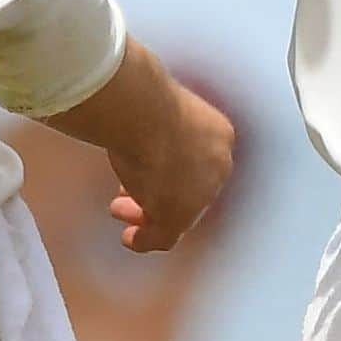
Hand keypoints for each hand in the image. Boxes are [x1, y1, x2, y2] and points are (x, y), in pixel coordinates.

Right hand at [63, 45, 238, 253]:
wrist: (143, 113)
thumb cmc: (144, 99)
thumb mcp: (160, 108)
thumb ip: (159, 123)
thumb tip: (138, 120)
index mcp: (219, 136)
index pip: (198, 162)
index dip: (172, 169)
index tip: (146, 169)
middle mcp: (217, 166)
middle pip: (188, 189)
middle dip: (157, 191)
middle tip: (128, 194)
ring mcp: (201, 194)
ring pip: (177, 213)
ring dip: (147, 214)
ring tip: (121, 210)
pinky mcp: (180, 215)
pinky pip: (166, 236)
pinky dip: (147, 240)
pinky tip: (130, 239)